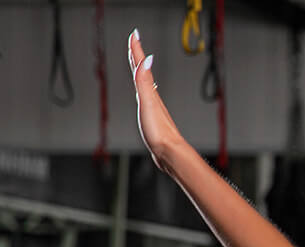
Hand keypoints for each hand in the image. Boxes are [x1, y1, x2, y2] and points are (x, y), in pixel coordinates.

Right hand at [128, 31, 185, 171]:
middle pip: (143, 72)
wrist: (170, 154)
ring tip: (138, 62)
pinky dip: (144, 88)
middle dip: (137, 56)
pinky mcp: (153, 118)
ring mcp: (154, 107)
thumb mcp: (148, 104)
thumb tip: (146, 60)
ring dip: (140, 70)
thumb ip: (145, 83)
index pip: (141, 67)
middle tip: (133, 41)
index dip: (136, 50)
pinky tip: (147, 92)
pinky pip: (146, 96)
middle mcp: (153, 98)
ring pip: (145, 83)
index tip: (134, 34)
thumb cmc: (159, 132)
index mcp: (150, 93)